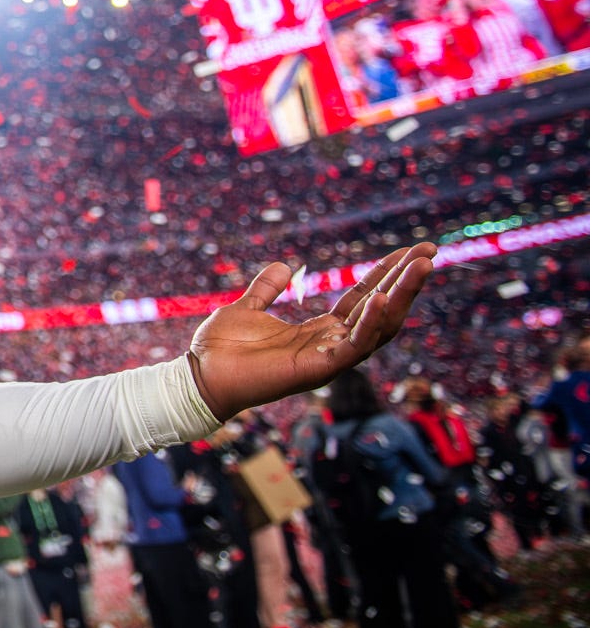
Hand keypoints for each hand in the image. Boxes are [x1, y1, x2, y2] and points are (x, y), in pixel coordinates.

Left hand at [186, 243, 435, 420]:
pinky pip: (354, 347)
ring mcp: (328, 358)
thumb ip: (267, 289)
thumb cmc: (221, 349)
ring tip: (420, 268)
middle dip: (406, 281)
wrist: (199, 376)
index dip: (385, 275)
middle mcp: (331, 345)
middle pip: (381, 310)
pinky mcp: (318, 370)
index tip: (409, 252)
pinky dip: (369, 324)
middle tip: (429, 252)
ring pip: (378, 327)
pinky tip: (381, 299)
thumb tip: (286, 267)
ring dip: (401, 296)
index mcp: (319, 331)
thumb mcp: (248, 308)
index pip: (363, 298)